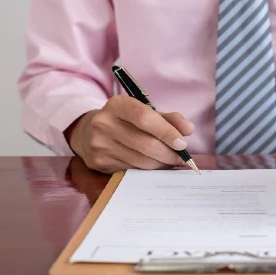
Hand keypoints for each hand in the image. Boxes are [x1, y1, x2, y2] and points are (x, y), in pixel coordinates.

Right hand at [65, 95, 194, 173]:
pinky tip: (153, 164)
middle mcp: (104, 123)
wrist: (87, 132)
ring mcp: (100, 144)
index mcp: (117, 104)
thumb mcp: (143, 112)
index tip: (183, 142)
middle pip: (145, 143)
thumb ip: (168, 118)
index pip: (145, 118)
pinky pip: (132, 170)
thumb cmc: (124, 121)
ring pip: (141, 160)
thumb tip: (188, 129)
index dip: (167, 132)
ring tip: (170, 160)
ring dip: (161, 163)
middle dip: (168, 153)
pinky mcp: (99, 163)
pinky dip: (148, 169)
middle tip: (181, 157)